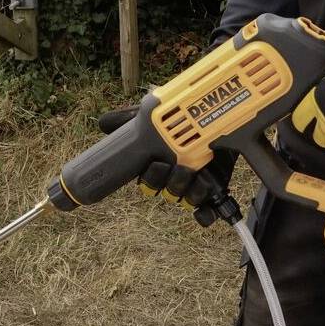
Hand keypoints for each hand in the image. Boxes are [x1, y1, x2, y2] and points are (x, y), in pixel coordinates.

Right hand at [97, 106, 238, 225]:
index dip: (151, 178)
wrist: (222, 116)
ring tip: (200, 175)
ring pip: (186, 200)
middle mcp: (174, 178)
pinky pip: (206, 211)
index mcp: (158, 165)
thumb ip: (130, 118)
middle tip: (178, 167)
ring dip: (191, 191)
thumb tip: (102, 123)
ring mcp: (195, 185)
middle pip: (166, 192)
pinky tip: (210, 205)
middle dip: (171, 182)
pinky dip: (207, 212)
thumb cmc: (185, 116)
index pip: (147, 181)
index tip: (158, 164)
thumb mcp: (159, 113)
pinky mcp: (215, 190)